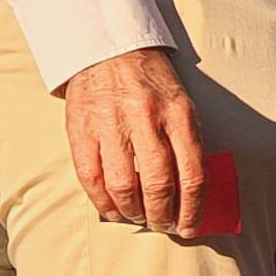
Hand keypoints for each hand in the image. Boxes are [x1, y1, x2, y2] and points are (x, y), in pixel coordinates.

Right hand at [62, 47, 209, 233]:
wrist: (109, 50)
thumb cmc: (152, 83)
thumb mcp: (182, 104)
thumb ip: (188, 142)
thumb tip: (193, 191)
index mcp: (179, 114)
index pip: (192, 174)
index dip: (192, 208)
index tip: (190, 225)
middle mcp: (146, 120)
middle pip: (158, 184)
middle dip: (162, 215)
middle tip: (164, 225)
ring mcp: (110, 124)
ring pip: (123, 185)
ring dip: (133, 212)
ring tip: (140, 219)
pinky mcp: (81, 130)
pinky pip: (91, 177)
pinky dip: (102, 202)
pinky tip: (113, 211)